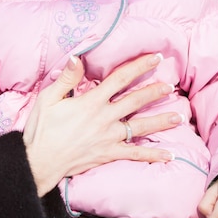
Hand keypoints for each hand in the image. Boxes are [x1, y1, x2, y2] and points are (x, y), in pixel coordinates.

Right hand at [24, 53, 179, 195]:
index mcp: (91, 102)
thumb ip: (67, 78)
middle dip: (154, 91)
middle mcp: (104, 118)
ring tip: (178, 116)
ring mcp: (108, 137)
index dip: (138, 67)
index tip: (154, 58)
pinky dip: (152, 155)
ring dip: (161, 121)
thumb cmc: (41, 128)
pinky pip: (134, 154)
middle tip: (171, 85)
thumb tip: (78, 57)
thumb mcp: (48, 98)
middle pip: (135, 101)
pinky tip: (169, 156)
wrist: (40, 161)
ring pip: (140, 126)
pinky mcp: (108, 154)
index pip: (119, 79)